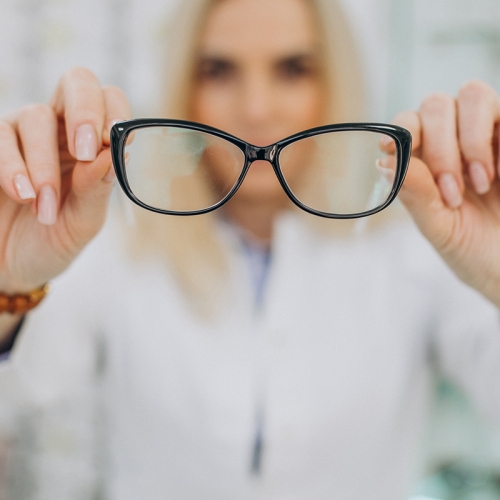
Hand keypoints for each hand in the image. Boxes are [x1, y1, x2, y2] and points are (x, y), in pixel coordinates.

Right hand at [0, 67, 130, 293]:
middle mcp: (60, 131)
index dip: (114, 113)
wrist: (11, 267)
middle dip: (84, 112)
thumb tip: (112, 153)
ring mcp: (22, 134)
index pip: (110, 104)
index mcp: (92, 147)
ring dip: (44, 165)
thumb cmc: (53, 241)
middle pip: (77, 84)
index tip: (110, 144)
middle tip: (83, 151)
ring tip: (44, 207)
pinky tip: (21, 194)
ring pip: (36, 117)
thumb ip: (97, 190)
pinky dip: (11, 166)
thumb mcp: (82, 222)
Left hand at [391, 80, 499, 307]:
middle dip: (440, 147)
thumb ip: (415, 195)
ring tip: (481, 183)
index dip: (401, 129)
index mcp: (427, 160)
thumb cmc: (473, 248)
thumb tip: (384, 160)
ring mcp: (491, 133)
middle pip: (435, 105)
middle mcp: (456, 139)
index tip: (391, 147)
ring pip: (472, 94)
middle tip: (452, 192)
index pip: (408, 124)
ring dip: (470, 139)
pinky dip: (496, 142)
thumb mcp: (440, 227)